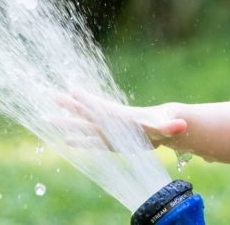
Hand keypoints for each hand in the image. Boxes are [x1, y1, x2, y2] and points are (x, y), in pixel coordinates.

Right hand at [55, 90, 187, 147]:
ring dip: (67, 122)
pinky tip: (66, 141)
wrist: (162, 127)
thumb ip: (171, 126)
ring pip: (83, 125)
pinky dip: (78, 141)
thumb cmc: (163, 125)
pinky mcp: (109, 142)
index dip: (87, 98)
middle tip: (51, 95)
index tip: (73, 89)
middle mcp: (110, 121)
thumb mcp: (166, 126)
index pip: (101, 106)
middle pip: (85, 112)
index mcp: (120, 116)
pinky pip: (90, 141)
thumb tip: (182, 124)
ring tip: (48, 119)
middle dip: (69, 105)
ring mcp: (107, 131)